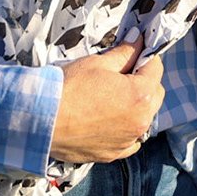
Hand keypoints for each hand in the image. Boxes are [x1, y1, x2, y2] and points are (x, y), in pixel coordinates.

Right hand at [49, 39, 163, 163]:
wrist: (41, 120)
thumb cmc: (68, 88)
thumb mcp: (97, 63)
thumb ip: (124, 53)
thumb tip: (139, 40)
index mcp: (141, 95)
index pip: (155, 69)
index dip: (145, 57)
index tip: (135, 52)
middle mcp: (140, 122)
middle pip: (155, 95)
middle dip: (145, 81)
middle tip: (122, 72)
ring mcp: (127, 141)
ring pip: (143, 118)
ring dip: (136, 106)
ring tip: (112, 97)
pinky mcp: (112, 154)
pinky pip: (130, 141)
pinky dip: (126, 130)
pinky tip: (110, 121)